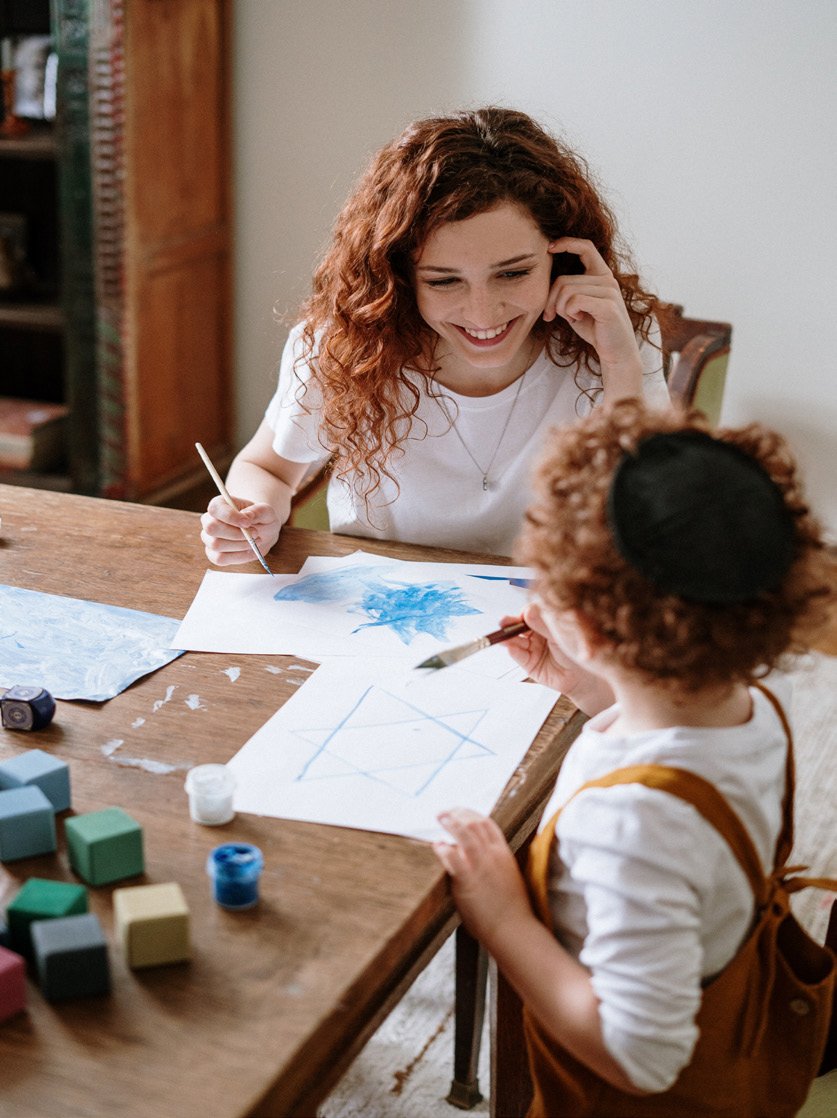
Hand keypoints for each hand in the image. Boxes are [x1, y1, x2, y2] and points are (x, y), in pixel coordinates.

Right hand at [200, 495, 280, 566]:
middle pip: (211, 528)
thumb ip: (258, 511)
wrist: (262, 532)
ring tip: (255, 541)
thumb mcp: (266, 511)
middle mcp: (210, 521)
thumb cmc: (261, 518)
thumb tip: (246, 516)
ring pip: (216, 545)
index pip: (215, 508)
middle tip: (255, 533)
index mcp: (220, 504)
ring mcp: (209, 539)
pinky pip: (221, 559)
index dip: (230, 516)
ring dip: (240, 545)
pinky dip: (239, 557)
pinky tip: (250, 551)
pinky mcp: (214, 554)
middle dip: (235, 534)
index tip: (247, 523)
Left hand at [434, 808, 531, 943]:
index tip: (460, 811)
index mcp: (504, 853)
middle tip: (445, 813)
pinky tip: (437, 846)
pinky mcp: (469, 880)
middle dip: (458, 813)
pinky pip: (453, 857)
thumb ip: (494, 864)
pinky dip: (443, 848)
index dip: (471, 814)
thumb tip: (477, 858)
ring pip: (465, 833)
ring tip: (440, 817)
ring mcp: (481, 866)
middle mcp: (493, 855)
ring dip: (451, 822)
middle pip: (475, 823)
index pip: (488, 823)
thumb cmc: (510, 909)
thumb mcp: (507, 877)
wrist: (513, 929)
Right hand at [501, 604, 613, 716]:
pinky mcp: (529, 664)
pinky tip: (511, 648)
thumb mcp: (561, 635)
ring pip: (516, 641)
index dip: (525, 613)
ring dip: (508, 638)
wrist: (583, 677)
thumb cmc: (577, 653)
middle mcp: (537, 634)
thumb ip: (544, 624)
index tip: (524, 614)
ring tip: (503, 636)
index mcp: (545, 623)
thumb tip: (528, 610)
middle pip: (519, 626)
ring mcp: (532, 648)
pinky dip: (514, 651)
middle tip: (504, 621)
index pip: (530, 613)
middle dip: (510, 623)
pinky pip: (519, 656)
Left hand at [544, 237, 642, 398]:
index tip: (548, 247)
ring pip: (567, 290)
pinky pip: (575, 300)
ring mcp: (609, 291)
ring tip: (570, 318)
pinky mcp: (608, 306)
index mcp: (601, 275)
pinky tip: (577, 319)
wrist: (615, 352)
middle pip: (563, 280)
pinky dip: (568, 312)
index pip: (586, 247)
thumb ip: (567, 292)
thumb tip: (546, 283)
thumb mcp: (577, 307)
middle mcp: (607, 280)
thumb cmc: (595, 329)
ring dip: (559, 308)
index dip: (567, 243)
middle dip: (550, 300)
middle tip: (550, 315)